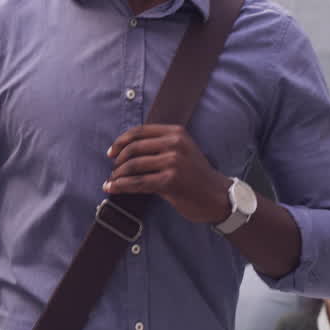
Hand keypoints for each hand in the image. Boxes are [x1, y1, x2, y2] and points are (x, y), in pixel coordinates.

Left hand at [104, 124, 231, 223]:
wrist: (218, 197)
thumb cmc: (195, 175)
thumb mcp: (181, 151)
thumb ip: (158, 145)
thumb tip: (122, 150)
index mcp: (176, 132)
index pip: (139, 131)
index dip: (120, 142)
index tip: (110, 152)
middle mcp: (175, 144)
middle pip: (133, 148)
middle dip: (118, 161)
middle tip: (113, 170)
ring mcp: (173, 162)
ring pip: (133, 166)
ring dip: (117, 175)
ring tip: (112, 181)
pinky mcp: (170, 180)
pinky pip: (137, 182)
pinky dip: (120, 186)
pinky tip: (111, 188)